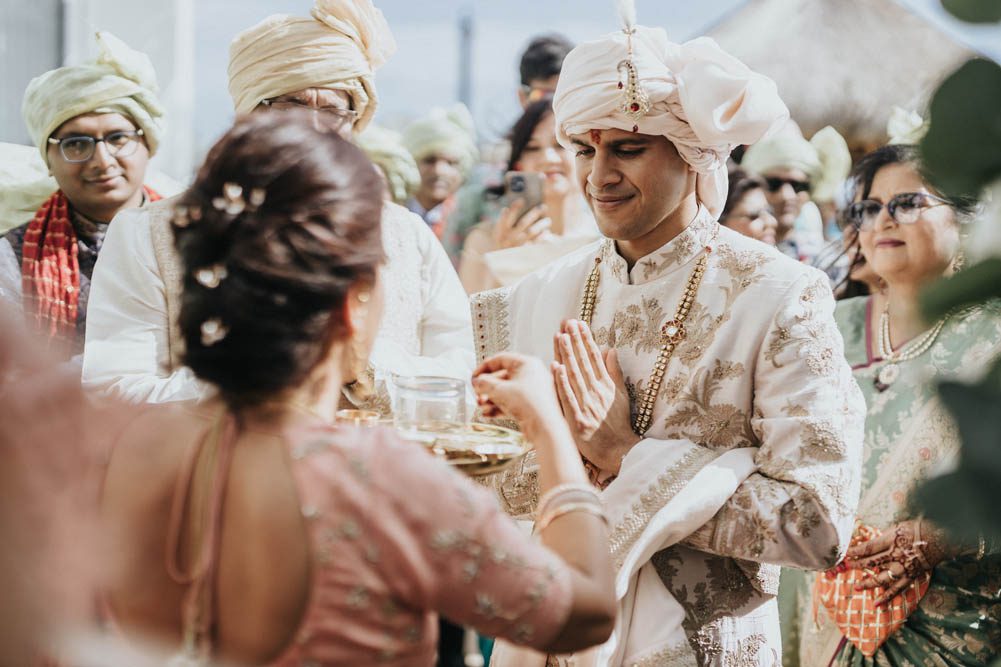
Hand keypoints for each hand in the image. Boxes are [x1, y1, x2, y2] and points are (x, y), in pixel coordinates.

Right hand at [473, 352, 562, 435]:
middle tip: (477, 392)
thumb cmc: (531, 404)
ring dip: (490, 398)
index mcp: (527, 364)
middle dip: (486, 387)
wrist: (544, 427)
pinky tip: (488, 413)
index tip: (475, 376)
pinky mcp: (531, 405)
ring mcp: (532, 390)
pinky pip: (511, 402)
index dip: (484, 367)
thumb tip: (477, 381)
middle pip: (502, 377)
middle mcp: (531, 375)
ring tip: (481, 405)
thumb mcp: (500, 390)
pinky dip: (499, 407)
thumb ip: (484, 383)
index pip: (500, 359)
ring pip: (506, 391)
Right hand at [493, 200, 550, 249]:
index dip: (513, 209)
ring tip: (548, 221)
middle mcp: (508, 238)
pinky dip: (541, 237)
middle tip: (543, 207)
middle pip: (523, 223)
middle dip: (534, 214)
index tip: (521, 200)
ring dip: (541, 225)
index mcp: (499, 232)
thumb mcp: (495, 236)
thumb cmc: (499, 247)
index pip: (506, 218)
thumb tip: (507, 209)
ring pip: (531, 232)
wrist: (499, 267)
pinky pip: (534, 244)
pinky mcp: (522, 253)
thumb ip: (501, 223)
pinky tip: (547, 232)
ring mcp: (516, 246)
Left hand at [552, 319, 638, 473]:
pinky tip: (555, 368)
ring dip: (567, 355)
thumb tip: (610, 349)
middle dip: (575, 341)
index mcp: (605, 385)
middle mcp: (596, 392)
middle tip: (567, 323)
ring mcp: (587, 405)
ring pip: (575, 376)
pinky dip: (562, 383)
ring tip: (560, 337)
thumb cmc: (618, 424)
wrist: (619, 452)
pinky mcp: (577, 420)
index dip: (586, 340)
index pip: (594, 358)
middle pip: (583, 363)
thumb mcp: (620, 395)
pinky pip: (568, 398)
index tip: (579, 323)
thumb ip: (614, 372)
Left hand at [841, 519, 954, 605]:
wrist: (938, 538)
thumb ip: (881, 537)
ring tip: (857, 586)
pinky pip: (897, 589)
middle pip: (871, 563)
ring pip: (882, 578)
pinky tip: (877, 603)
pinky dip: (887, 597)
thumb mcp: (895, 528)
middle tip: (844, 568)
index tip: (843, 554)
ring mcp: (902, 568)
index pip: (867, 548)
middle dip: (856, 565)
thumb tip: (866, 542)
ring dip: (868, 583)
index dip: (854, 552)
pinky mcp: (909, 577)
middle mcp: (895, 556)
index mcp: (890, 541)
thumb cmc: (915, 529)